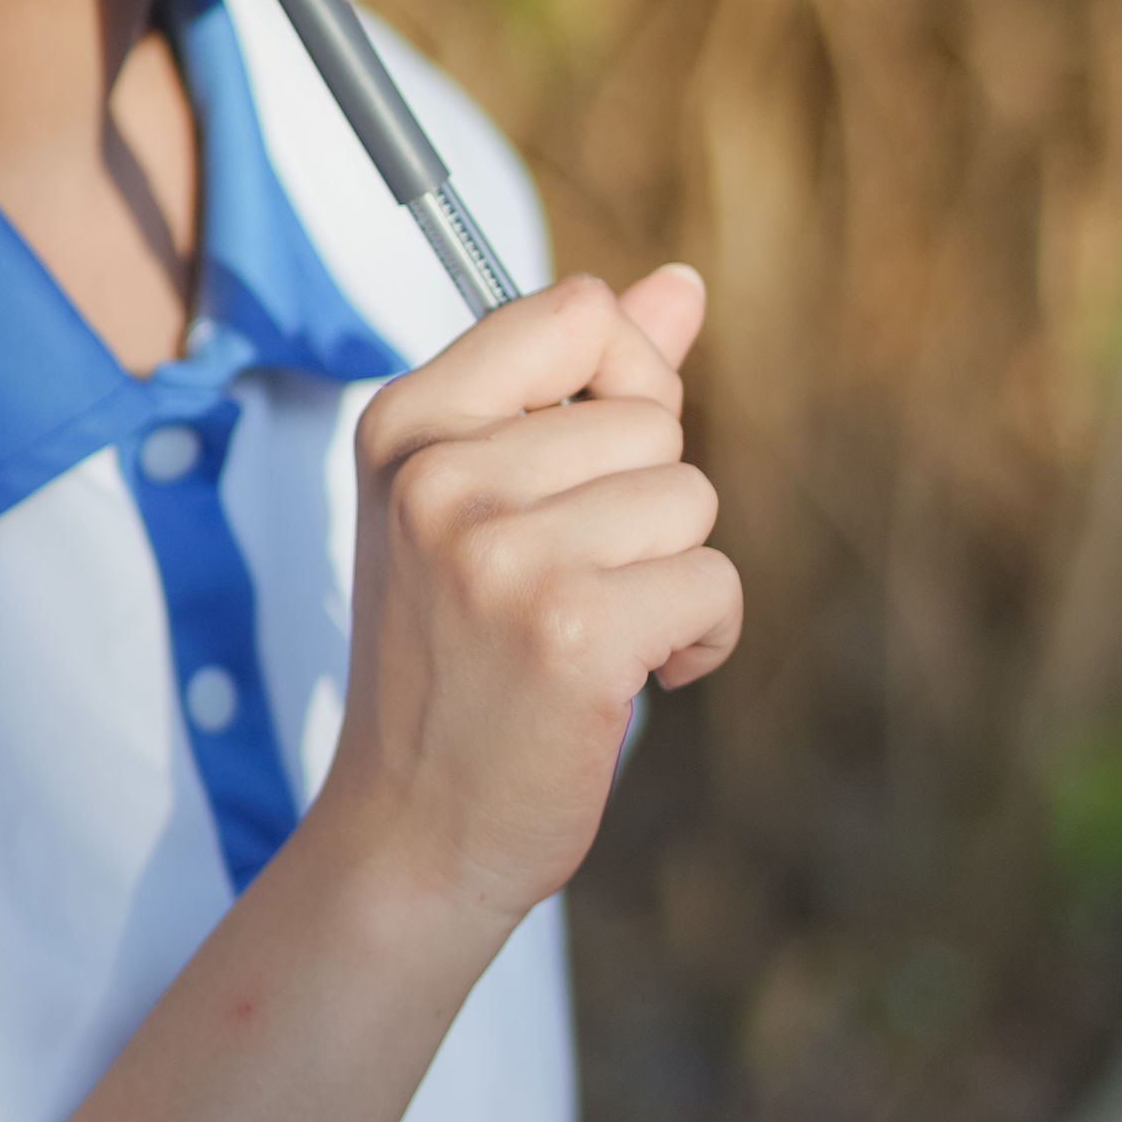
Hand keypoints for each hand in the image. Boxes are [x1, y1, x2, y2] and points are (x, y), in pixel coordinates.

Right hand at [314, 265, 740, 934]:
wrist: (412, 836)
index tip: (588, 467)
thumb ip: (583, 384)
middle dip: (644, 506)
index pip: (573, 310)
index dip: (625, 381)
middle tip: (565, 586)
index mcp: (406, 426)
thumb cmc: (460, 663)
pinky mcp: (571, 632)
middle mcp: (441, 478)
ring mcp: (501, 554)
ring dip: (671, 576)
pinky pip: (715, 582)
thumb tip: (681, 284)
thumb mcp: (486, 505)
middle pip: (651, 417)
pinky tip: (630, 680)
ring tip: (591, 635)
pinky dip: (700, 640)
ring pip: (689, 499)